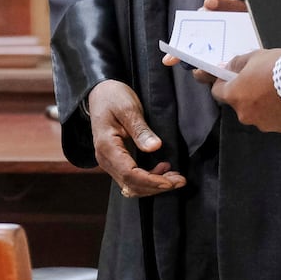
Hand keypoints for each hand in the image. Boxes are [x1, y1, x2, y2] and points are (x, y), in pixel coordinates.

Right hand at [87, 79, 185, 196]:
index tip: (170, 181)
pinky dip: (148, 179)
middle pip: (131, 184)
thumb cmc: (113, 98)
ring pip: (132, 185)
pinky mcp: (117, 161)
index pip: (129, 174)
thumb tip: (155, 147)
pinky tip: (163, 170)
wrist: (101, 93)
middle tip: (180, 180)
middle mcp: (105, 159)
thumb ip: (141, 130)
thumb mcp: (128, 109)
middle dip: (157, 186)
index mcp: (106, 146)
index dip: (151, 181)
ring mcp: (110, 162)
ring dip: (154, 185)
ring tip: (175, 178)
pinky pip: (132, 178)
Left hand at [210, 48, 280, 133]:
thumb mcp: (254, 57)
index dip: (222, 83)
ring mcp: (264, 124)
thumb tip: (224, 69)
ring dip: (265, 105)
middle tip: (262, 81)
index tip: (228, 78)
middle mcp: (245, 114)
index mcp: (234, 95)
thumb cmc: (278, 67)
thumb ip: (236, 64)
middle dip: (248, 94)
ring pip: (260, 114)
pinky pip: (278, 120)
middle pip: (241, 104)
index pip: (218, 92)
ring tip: (280, 91)